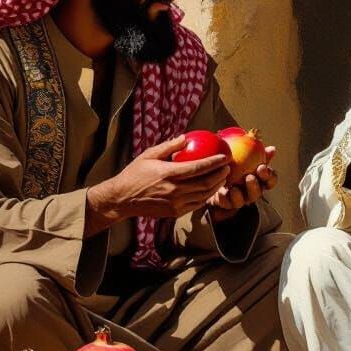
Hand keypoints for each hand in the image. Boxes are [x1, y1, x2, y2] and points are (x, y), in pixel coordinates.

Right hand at [86, 135, 229, 233]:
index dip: (214, 163)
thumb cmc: (134, 174)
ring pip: (204, 196)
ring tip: (223, 178)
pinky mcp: (175, 212)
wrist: (122, 199)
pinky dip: (206, 197)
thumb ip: (168, 147)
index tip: (224, 157)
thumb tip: (186, 138)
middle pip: (206, 183)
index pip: (198, 168)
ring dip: (216, 187)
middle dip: (220, 175)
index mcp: (169, 173)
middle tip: (227, 167)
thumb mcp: (149, 155)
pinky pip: (196, 205)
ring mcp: (176, 203)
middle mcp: (174, 190)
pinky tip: (210, 190)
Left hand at [207, 146, 277, 221]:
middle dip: (255, 185)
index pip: (271, 179)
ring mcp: (243, 199)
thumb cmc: (235, 162)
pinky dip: (226, 197)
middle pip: (259, 191)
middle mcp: (254, 191)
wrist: (216, 175)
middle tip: (249, 177)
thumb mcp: (245, 154)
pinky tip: (222, 191)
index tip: (262, 167)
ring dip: (240, 194)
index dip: (269, 175)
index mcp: (261, 179)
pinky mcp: (230, 204)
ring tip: (235, 188)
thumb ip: (256, 150)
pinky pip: (229, 202)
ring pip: (245, 199)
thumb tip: (267, 144)